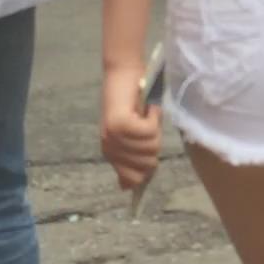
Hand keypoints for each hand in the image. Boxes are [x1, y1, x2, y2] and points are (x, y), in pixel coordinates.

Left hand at [100, 69, 163, 190]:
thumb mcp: (134, 135)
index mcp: (110, 153)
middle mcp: (109, 148)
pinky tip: (146, 108)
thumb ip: (132, 159)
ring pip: (151, 146)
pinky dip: (154, 117)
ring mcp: (114, 137)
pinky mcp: (121, 124)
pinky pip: (150, 130)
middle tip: (146, 126)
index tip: (149, 149)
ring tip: (145, 115)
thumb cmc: (133, 102)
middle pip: (149, 163)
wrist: (123, 73)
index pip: (133, 180)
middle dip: (155, 143)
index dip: (147, 168)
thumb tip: (127, 190)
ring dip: (154, 128)